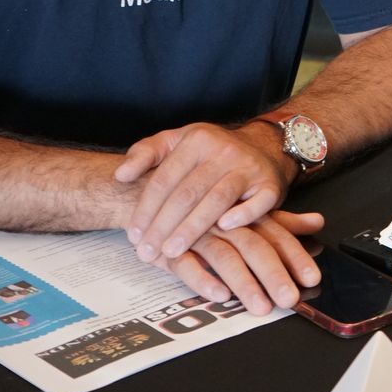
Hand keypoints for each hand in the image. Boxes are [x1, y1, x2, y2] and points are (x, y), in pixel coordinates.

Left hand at [115, 120, 293, 261]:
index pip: (165, 179)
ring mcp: (249, 167)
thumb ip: (144, 153)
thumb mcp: (177, 141)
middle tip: (146, 252)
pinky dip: (243, 215)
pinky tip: (224, 229)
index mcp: (197, 139)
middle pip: (188, 193)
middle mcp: (224, 151)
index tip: (133, 236)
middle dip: (163, 226)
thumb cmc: (211, 152)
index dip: (146, 209)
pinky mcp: (271, 184)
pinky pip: (258, 203)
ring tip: (171, 252)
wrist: (265, 146)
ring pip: (217, 200)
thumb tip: (120, 175)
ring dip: (192, 228)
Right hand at [164, 209, 323, 315]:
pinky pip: (185, 264)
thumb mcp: (245, 212)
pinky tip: (218, 294)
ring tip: (260, 306)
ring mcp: (197, 235)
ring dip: (243, 283)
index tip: (312, 278)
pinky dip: (203, 279)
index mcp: (245, 215)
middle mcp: (225, 223)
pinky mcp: (169, 248)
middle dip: (273, 275)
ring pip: (224, 257)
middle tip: (289, 299)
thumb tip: (318, 222)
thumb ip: (282, 221)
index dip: (295, 257)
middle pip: (254, 247)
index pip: (276, 236)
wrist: (150, 193)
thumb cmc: (203, 206)